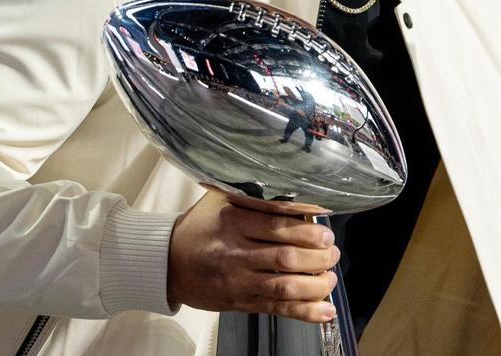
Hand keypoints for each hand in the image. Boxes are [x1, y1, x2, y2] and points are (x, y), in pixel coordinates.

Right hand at [167, 190, 339, 322]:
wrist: (167, 263)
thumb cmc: (199, 227)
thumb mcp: (220, 200)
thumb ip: (254, 196)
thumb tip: (297, 190)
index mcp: (233, 221)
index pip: (278, 226)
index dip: (308, 231)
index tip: (326, 232)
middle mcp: (236, 253)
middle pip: (286, 258)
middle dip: (318, 257)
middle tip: (332, 252)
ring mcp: (238, 281)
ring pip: (285, 287)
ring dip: (315, 284)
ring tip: (330, 276)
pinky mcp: (240, 303)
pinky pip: (277, 309)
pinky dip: (305, 311)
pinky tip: (325, 309)